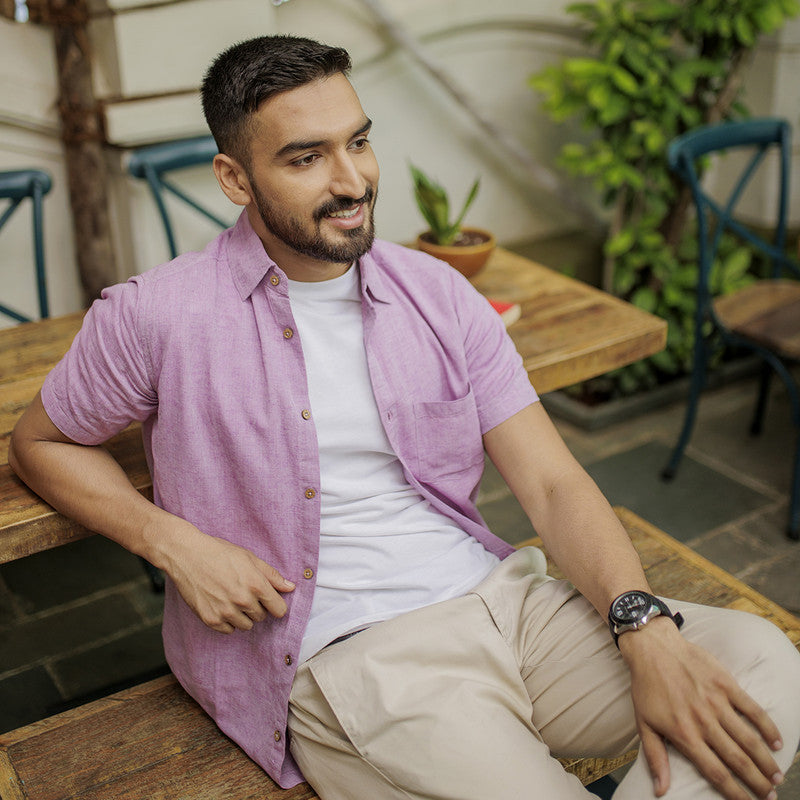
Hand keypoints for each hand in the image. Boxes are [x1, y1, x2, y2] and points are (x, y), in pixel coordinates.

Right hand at [156, 522, 294, 633]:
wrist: (187, 555)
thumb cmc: (220, 553)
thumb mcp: (250, 558)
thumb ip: (272, 575)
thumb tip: (290, 587)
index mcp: (256, 585)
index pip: (279, 610)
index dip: (276, 605)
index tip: (270, 601)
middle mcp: (242, 601)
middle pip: (262, 617)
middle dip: (257, 607)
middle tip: (244, 592)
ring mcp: (226, 612)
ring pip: (246, 626)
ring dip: (243, 616)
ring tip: (232, 598)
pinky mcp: (210, 619)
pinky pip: (229, 630)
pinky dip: (227, 621)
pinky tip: (221, 605)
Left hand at [621, 618, 783, 799]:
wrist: (652, 648)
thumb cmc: (646, 687)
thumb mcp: (643, 723)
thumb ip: (655, 758)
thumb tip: (660, 791)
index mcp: (684, 735)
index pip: (716, 773)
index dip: (735, 793)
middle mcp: (703, 722)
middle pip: (737, 760)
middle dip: (757, 783)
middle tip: (770, 797)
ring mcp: (716, 702)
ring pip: (748, 739)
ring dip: (765, 761)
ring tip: (776, 777)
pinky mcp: (725, 684)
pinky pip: (752, 709)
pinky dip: (767, 727)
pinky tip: (777, 742)